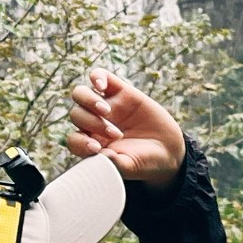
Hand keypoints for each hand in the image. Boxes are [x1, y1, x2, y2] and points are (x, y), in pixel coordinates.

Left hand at [66, 67, 185, 188]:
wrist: (168, 150)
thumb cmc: (145, 162)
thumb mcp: (130, 167)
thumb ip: (113, 164)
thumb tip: (100, 155)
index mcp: (91, 143)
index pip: (73, 139)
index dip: (80, 143)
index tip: (97, 149)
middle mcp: (95, 123)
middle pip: (76, 114)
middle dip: (93, 123)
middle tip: (115, 134)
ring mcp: (108, 105)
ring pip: (81, 94)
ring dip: (89, 101)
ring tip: (107, 112)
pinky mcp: (121, 91)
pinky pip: (100, 75)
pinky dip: (96, 77)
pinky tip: (101, 86)